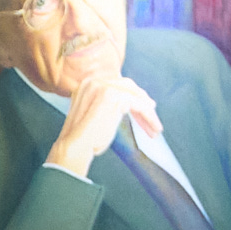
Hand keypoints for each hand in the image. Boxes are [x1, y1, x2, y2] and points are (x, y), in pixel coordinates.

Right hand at [45, 75, 162, 176]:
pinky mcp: (114, 96)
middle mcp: (93, 81)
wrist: (75, 148)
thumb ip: (105, 104)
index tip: (142, 108)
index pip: (116, 85)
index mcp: (87, 84)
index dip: (132, 95)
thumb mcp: (93, 115)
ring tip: (155, 127)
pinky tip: (153, 127)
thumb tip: (127, 103)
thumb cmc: (83, 139)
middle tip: (152, 114)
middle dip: (142, 101)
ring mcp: (103, 87)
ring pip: (135, 96)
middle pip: (128, 86)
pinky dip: (148, 116)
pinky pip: (138, 104)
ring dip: (148, 113)